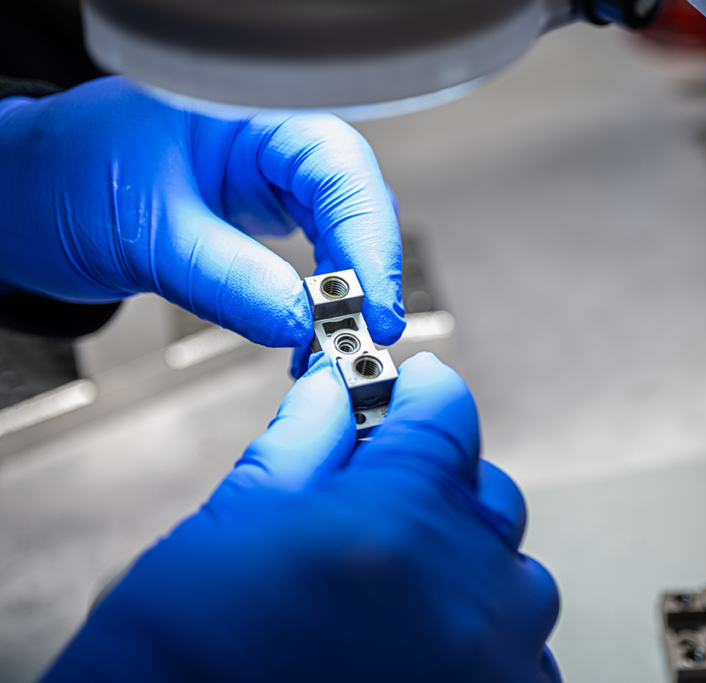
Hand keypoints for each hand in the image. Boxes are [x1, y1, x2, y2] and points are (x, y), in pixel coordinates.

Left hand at [0, 76, 403, 346]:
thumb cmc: (59, 179)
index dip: (367, 237)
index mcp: (246, 113)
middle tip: (364, 335)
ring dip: (344, 295)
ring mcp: (266, 179)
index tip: (370, 305)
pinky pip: (310, 257)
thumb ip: (226, 280)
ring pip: (338, 234)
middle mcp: (267, 140)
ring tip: (336, 344)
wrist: (21, 202)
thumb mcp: (145, 232)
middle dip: (363, 273)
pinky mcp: (259, 218)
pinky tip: (310, 333)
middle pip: (352, 201)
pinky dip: (315, 302)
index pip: (336, 166)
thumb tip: (299, 323)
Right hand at [41, 353, 560, 682]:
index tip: (414, 389)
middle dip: (438, 484)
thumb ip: (299, 448)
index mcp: (389, 527)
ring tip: (397, 586)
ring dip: (467, 564)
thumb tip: (331, 397)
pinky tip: (423, 637)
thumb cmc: (182, 661)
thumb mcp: (227, 531)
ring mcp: (487, 658)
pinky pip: (524, 648)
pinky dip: (484, 632)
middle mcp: (458, 593)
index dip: (422, 393)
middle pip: (486, 492)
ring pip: (515, 573)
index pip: (445, 416)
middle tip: (384, 500)